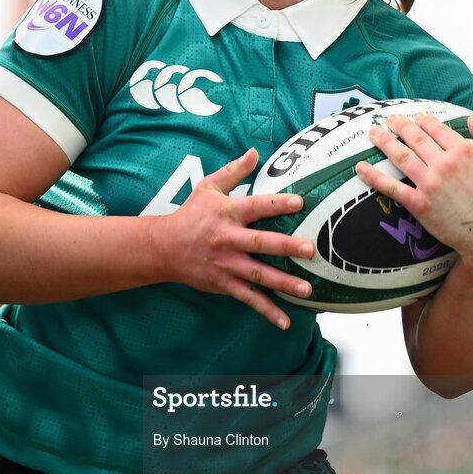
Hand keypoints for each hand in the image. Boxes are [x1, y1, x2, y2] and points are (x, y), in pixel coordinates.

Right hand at [156, 148, 315, 328]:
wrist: (162, 247)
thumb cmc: (190, 214)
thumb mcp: (208, 187)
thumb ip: (234, 171)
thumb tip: (255, 152)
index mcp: (226, 213)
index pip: (255, 206)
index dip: (277, 203)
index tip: (299, 202)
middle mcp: (227, 239)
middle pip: (260, 243)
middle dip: (286, 247)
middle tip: (310, 249)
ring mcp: (226, 264)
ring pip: (258, 275)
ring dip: (283, 283)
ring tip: (307, 289)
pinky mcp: (223, 283)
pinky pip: (248, 299)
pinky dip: (267, 310)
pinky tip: (285, 321)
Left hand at [355, 113, 472, 266]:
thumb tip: (471, 120)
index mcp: (464, 151)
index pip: (436, 129)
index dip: (423, 120)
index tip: (415, 117)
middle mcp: (444, 164)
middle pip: (415, 138)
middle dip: (400, 126)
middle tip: (389, 119)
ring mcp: (429, 183)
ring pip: (400, 156)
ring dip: (384, 142)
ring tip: (373, 133)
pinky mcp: (418, 204)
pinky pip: (391, 187)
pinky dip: (373, 176)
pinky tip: (360, 167)